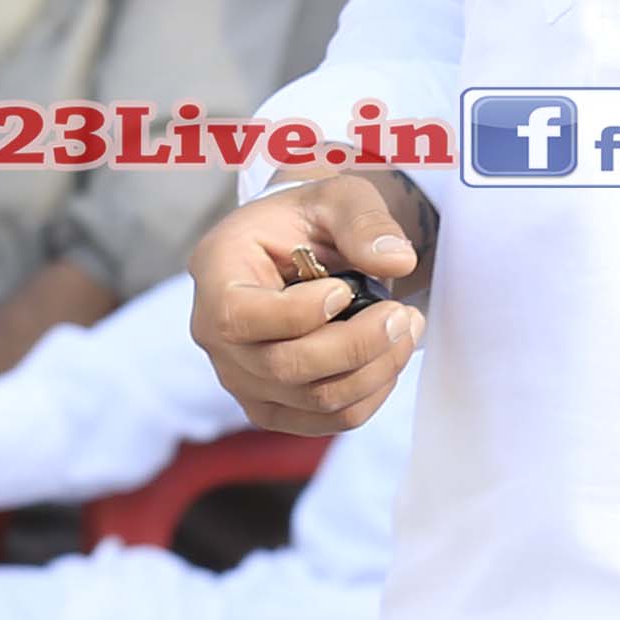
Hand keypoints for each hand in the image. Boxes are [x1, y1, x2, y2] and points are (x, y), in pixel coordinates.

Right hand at [182, 169, 430, 433]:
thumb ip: (364, 222)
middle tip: (402, 315)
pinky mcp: (270, 405)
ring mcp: (240, 377)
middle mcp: (213, 333)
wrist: (299, 249)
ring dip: (374, 371)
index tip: (346, 290)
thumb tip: (397, 263)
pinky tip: (387, 358)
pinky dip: (369, 395)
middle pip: (282, 367)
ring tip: (406, 329)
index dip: (297, 314)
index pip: (237, 316)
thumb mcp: (337, 198)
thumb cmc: (310, 221)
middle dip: (356, 345)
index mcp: (216, 271)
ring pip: (312, 400)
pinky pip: (325, 421)